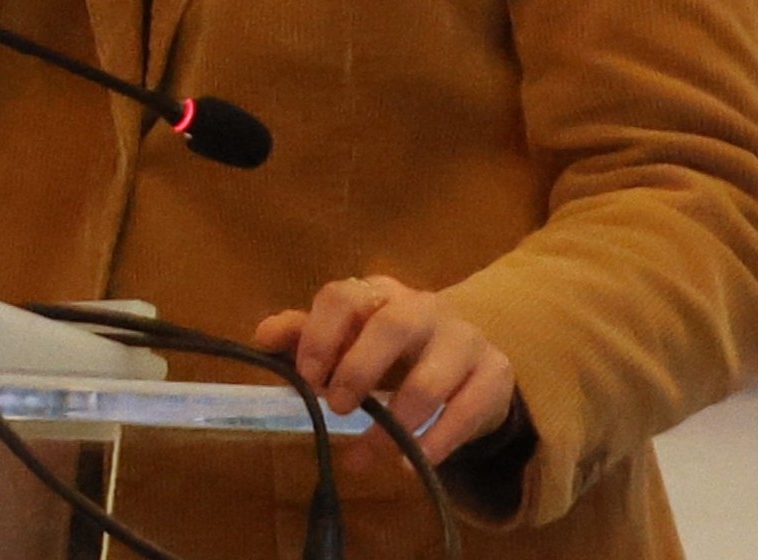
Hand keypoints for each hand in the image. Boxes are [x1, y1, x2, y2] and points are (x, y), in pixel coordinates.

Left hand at [255, 273, 519, 460]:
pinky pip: (466, 413)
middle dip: (359, 370)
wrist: (468, 362)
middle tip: (338, 407)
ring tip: (366, 456)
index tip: (307, 377)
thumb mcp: (350, 339)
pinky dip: (435, 443)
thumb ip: (306, 335)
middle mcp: (424, 307)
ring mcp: (465, 339)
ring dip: (395, 425)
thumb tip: (261, 338)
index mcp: (379, 293)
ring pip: (432, 380)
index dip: (320, 335)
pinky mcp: (496, 374)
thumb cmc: (394, 350)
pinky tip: (410, 464)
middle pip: (392, 327)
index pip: (344, 296)